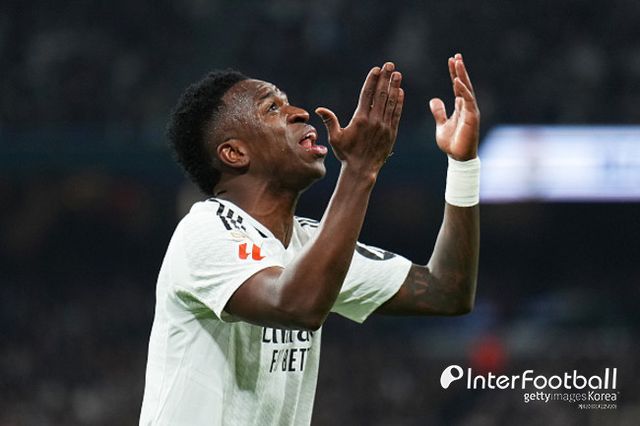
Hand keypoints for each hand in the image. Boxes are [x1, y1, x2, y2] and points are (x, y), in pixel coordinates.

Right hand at [315, 62, 403, 176]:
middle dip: (385, 78)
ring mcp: (384, 126)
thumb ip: (330, 121)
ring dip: (394, 87)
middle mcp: (374, 121)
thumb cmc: (346, 154)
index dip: (372, 80)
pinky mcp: (391, 133)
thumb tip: (319, 109)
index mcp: (360, 119)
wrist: (362, 170)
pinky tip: (400, 92)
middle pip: (381, 94)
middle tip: (389, 65)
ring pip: (390, 102)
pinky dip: (399, 102)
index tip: (376, 69)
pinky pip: (396, 114)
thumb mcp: (335, 138)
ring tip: (397, 74)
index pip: (367, 95)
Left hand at [429, 53, 479, 160]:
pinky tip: (457, 81)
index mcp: (460, 107)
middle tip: (456, 56)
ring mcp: (470, 111)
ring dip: (462, 75)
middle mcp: (467, 106)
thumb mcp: (441, 124)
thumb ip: (439, 112)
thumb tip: (434, 100)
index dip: (454, 73)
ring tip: (458, 62)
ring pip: (466, 89)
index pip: (457, 86)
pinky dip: (462, 90)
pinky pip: (467, 100)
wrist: (457, 157)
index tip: (451, 60)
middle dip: (460, 70)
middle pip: (463, 84)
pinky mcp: (472, 117)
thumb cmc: (451, 143)